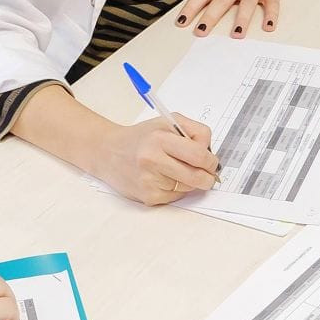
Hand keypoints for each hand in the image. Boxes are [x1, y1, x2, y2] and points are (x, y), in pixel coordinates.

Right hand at [91, 113, 219, 204]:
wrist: (108, 151)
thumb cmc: (142, 137)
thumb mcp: (168, 122)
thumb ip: (194, 132)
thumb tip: (210, 155)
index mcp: (160, 139)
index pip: (199, 155)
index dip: (211, 161)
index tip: (211, 162)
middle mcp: (152, 160)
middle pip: (197, 177)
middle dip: (207, 177)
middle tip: (207, 173)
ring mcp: (149, 181)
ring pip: (188, 188)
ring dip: (189, 182)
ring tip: (174, 170)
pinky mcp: (148, 196)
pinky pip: (176, 197)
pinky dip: (176, 190)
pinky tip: (163, 179)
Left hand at [176, 0, 298, 36]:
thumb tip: (196, 10)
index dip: (192, 7)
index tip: (182, 21)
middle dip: (211, 16)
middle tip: (201, 31)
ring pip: (247, 3)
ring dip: (242, 19)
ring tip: (237, 34)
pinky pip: (272, 4)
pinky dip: (271, 16)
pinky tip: (268, 27)